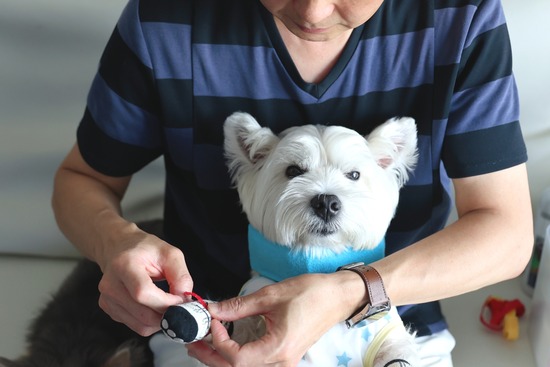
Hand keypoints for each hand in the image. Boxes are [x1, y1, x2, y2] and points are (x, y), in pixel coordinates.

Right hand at [97, 229, 192, 335]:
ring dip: (160, 321)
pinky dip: (150, 322)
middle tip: (180, 307)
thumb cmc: (144, 249)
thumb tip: (185, 301)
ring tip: (168, 306)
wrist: (118, 248)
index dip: (166, 302)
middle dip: (167, 315)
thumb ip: (181, 276)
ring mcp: (107, 299)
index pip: (143, 293)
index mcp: (124, 265)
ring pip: (141, 326)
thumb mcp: (170, 253)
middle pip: (143, 314)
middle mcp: (111, 285)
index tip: (182, 300)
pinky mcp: (109, 309)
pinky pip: (135, 326)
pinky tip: (154, 307)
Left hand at [187, 272, 364, 365]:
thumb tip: (213, 309)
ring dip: (222, 359)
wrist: (338, 296)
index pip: (237, 358)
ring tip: (204, 343)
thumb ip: (238, 306)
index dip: (218, 343)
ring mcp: (285, 363)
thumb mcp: (271, 296)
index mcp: (279, 348)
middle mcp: (282, 362)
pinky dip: (237, 358)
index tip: (211, 323)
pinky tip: (227, 344)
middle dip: (211, 357)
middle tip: (193, 342)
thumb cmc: (311, 293)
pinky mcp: (285, 358)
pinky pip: (257, 365)